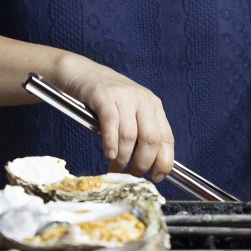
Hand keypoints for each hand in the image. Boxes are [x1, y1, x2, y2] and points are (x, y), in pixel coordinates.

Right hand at [55, 54, 175, 182]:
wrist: (84, 73)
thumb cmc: (108, 98)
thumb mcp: (131, 112)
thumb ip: (141, 132)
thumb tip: (147, 165)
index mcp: (154, 106)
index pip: (167, 138)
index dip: (164, 162)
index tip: (156, 177)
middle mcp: (142, 100)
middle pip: (151, 139)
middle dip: (142, 163)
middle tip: (132, 175)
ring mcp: (124, 96)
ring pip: (130, 135)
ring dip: (123, 159)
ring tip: (115, 169)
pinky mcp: (104, 95)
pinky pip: (111, 123)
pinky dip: (111, 143)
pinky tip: (109, 154)